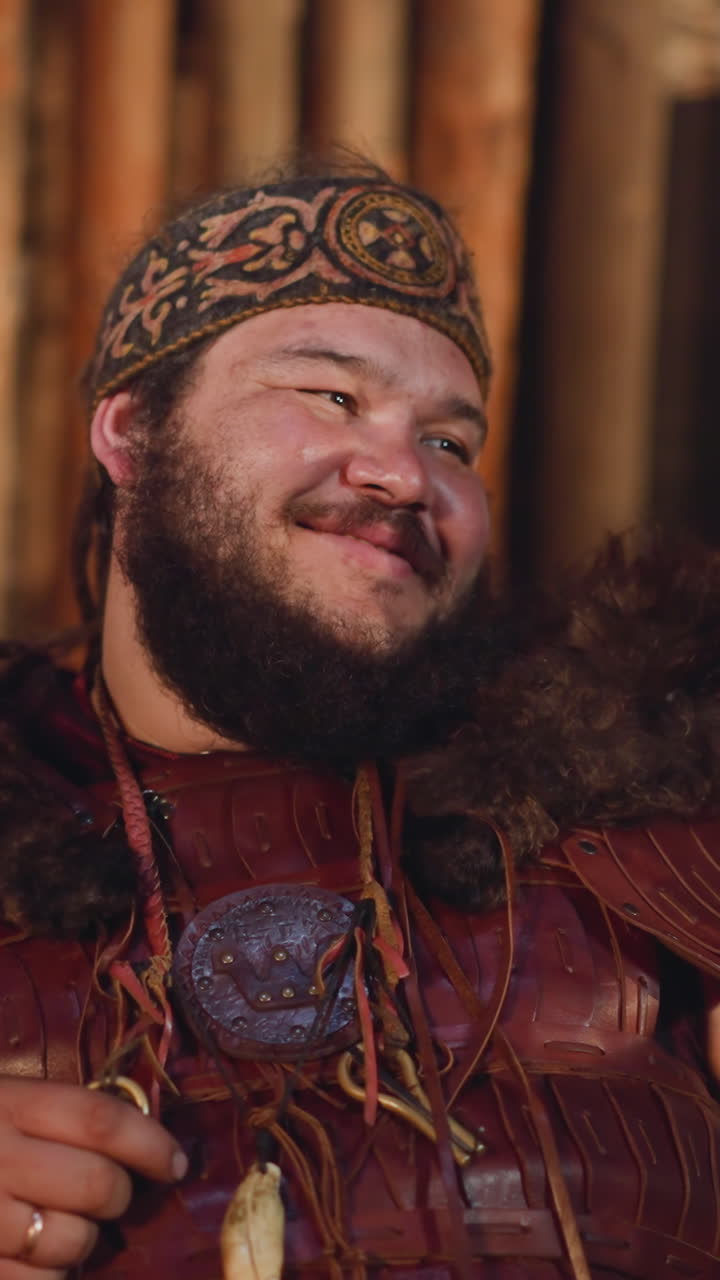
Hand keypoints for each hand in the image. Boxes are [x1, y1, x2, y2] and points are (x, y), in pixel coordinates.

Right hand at [0, 1077, 186, 1277]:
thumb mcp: (2, 1100)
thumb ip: (54, 1114)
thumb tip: (137, 1131)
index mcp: (10, 1105)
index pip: (100, 1120)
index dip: (150, 1143)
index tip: (175, 1162)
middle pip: (97, 1184)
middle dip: (120, 1194)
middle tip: (112, 1194)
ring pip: (75, 1241)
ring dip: (85, 1239)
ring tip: (64, 1223)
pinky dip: (52, 1274)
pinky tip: (35, 1255)